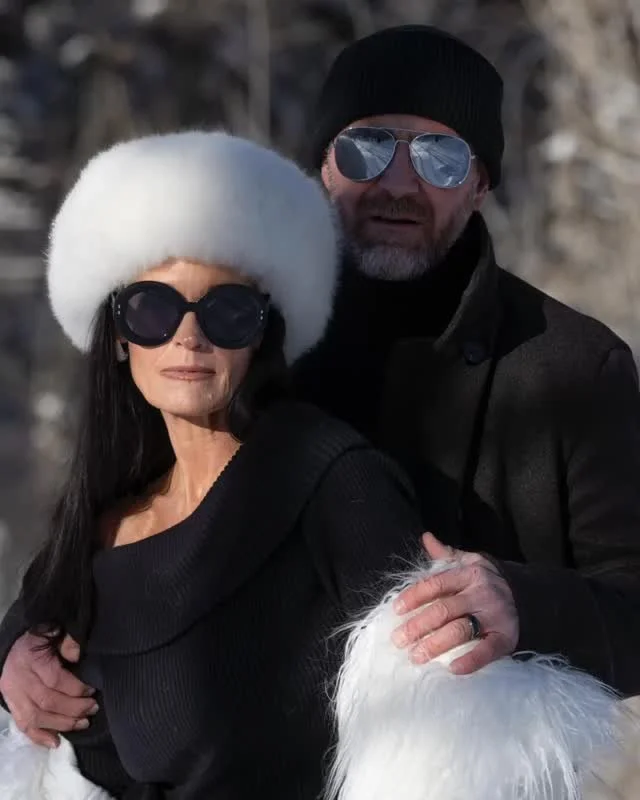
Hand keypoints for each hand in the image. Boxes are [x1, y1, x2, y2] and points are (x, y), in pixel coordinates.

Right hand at [0, 632, 97, 747]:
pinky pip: (22, 725)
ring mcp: (12, 694)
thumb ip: (67, 641)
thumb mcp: (53, 632)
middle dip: (73, 709)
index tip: (92, 690)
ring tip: (83, 724)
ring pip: (34, 717)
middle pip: (46, 701)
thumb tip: (77, 655)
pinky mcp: (10, 704)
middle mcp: (18, 680)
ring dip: (60, 725)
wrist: (12, 643)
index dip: (75, 689)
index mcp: (31, 659)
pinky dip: (38, 737)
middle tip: (93, 709)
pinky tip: (56, 742)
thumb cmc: (38, 637)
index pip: (55, 680)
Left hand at [391, 533, 518, 673]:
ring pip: (460, 630)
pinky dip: (470, 661)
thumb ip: (446, 555)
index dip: (414, 596)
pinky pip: (487, 650)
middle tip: (398, 640)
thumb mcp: (469, 563)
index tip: (396, 610)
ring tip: (416, 656)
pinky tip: (452, 669)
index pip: (436, 584)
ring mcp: (495, 616)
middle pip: (444, 610)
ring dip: (435, 644)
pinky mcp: (507, 637)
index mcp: (469, 574)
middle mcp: (482, 593)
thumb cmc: (487, 582)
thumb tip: (426, 537)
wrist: (529, 596)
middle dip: (418, 626)